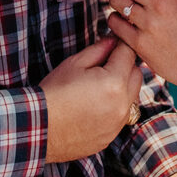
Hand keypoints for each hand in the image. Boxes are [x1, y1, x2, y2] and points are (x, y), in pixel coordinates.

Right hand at [39, 36, 141, 161]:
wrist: (39, 128)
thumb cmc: (55, 92)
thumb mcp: (75, 63)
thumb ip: (100, 49)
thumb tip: (113, 40)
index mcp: (114, 82)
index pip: (129, 54)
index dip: (121, 45)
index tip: (113, 42)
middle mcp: (122, 104)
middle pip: (137, 74)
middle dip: (125, 65)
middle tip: (106, 63)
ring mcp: (118, 123)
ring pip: (133, 96)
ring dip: (124, 86)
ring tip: (100, 85)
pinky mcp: (111, 136)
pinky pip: (122, 115)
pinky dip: (116, 106)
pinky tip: (96, 104)